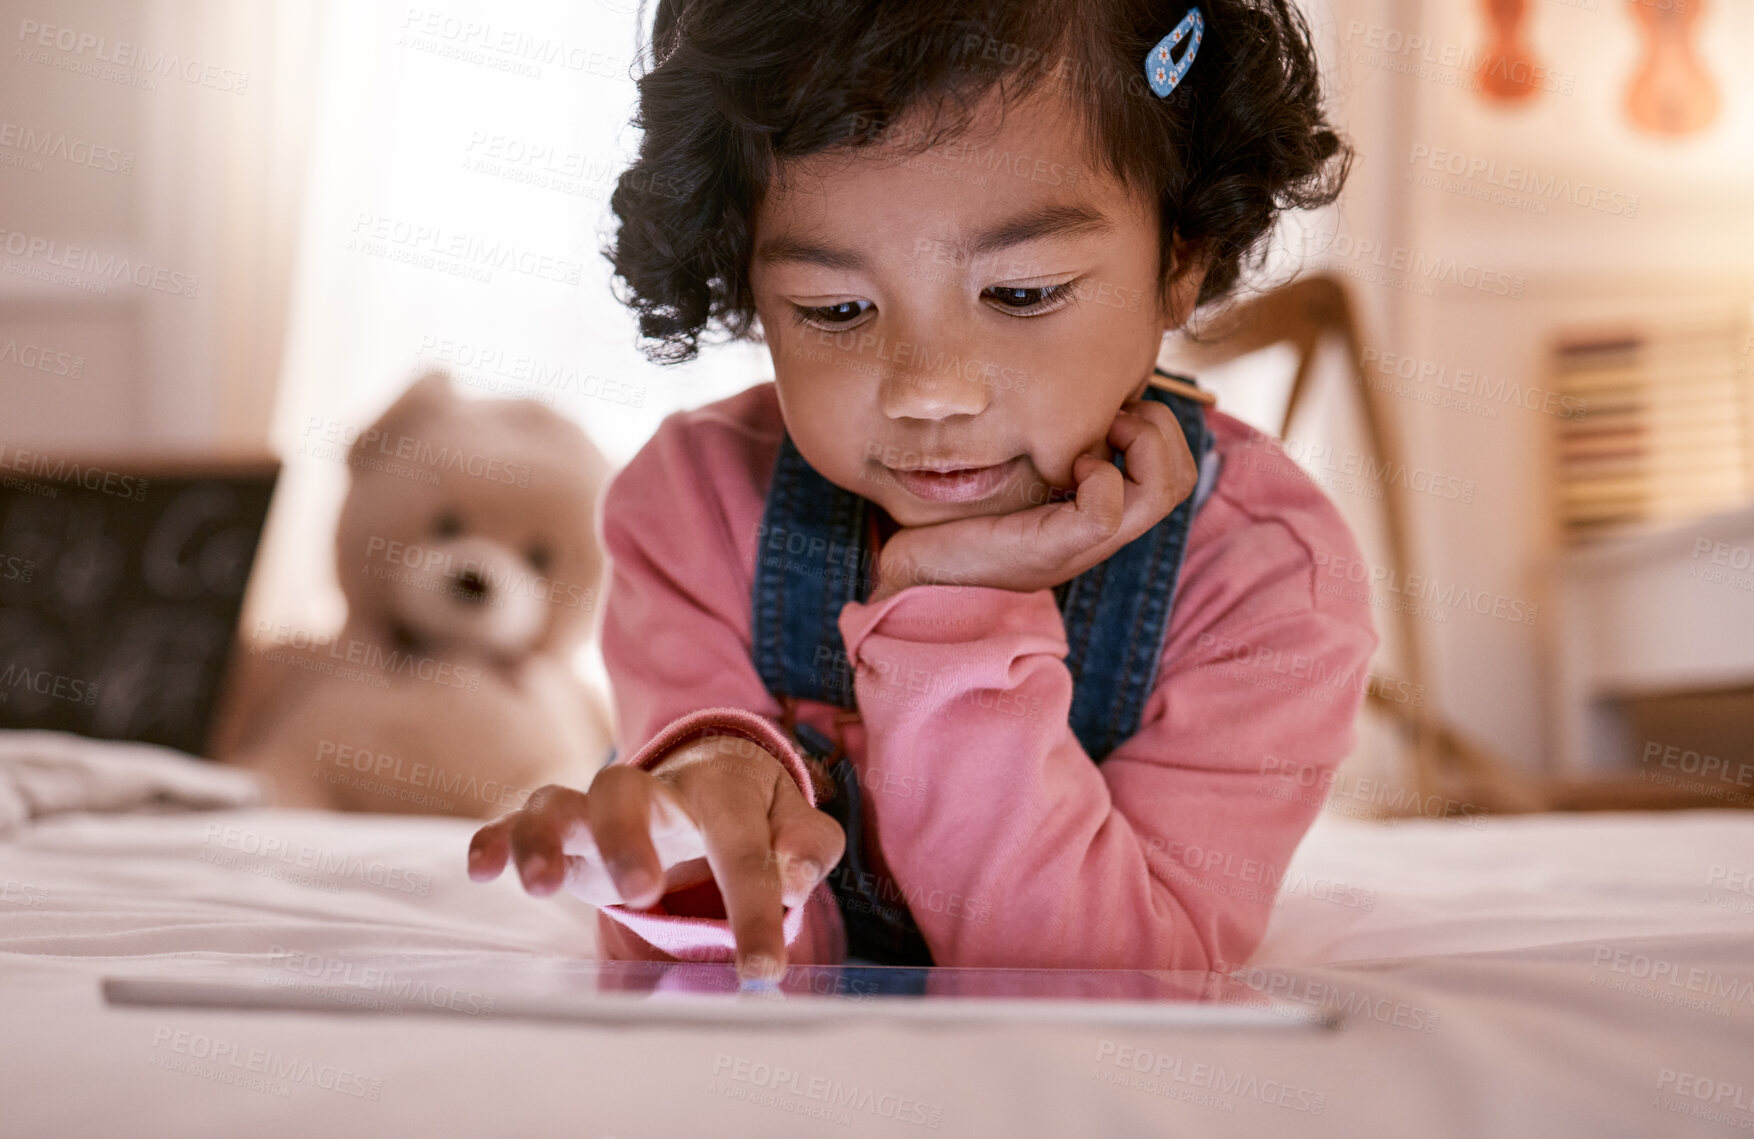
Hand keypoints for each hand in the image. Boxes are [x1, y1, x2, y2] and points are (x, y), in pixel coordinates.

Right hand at [467, 734, 845, 980]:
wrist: (710, 779)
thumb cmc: (756, 816)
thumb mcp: (797, 824)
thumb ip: (808, 846)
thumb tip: (790, 876)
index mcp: (722, 793)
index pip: (742, 847)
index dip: (755, 908)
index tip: (763, 968)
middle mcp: (654, 792)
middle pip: (626, 791)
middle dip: (627, 838)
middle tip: (642, 893)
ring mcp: (599, 810)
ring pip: (559, 802)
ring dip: (544, 838)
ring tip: (542, 887)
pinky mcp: (563, 833)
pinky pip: (514, 821)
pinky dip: (495, 839)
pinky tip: (481, 870)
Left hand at [868, 398, 1198, 602]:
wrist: (908, 570)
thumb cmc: (947, 516)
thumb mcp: (1003, 471)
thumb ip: (1034, 440)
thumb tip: (1053, 378)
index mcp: (1093, 516)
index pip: (1176, 476)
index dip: (1160, 429)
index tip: (1109, 409)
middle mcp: (1097, 535)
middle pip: (1180, 481)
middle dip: (1160, 431)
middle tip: (1112, 416)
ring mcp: (1079, 548)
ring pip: (1162, 492)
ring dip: (1141, 447)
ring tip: (1096, 436)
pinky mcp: (1048, 553)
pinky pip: (1104, 513)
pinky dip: (1098, 479)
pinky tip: (1066, 468)